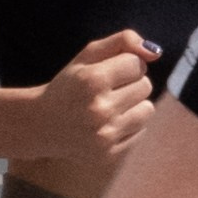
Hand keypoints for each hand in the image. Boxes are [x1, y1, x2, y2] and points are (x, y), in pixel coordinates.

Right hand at [29, 30, 159, 186]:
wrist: (42, 125)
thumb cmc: (68, 86)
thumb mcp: (87, 56)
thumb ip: (121, 41)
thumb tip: (155, 52)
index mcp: (92, 80)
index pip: (138, 64)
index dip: (125, 65)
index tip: (108, 72)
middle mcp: (99, 109)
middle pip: (145, 86)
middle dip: (131, 84)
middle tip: (108, 90)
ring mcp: (105, 136)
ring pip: (148, 110)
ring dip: (134, 105)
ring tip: (111, 107)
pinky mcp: (109, 155)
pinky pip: (140, 132)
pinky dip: (128, 126)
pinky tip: (108, 124)